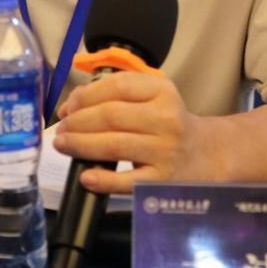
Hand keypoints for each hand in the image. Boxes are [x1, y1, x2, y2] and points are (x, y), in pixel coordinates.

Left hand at [51, 71, 215, 194]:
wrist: (206, 155)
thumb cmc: (169, 123)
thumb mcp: (151, 98)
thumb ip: (113, 94)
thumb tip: (71, 105)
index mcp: (162, 91)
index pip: (117, 86)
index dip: (85, 96)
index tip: (68, 107)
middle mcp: (166, 118)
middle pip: (110, 116)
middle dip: (77, 122)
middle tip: (60, 130)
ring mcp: (165, 151)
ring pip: (114, 145)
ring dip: (80, 145)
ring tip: (63, 145)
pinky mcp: (162, 181)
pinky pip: (126, 181)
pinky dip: (102, 180)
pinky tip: (86, 176)